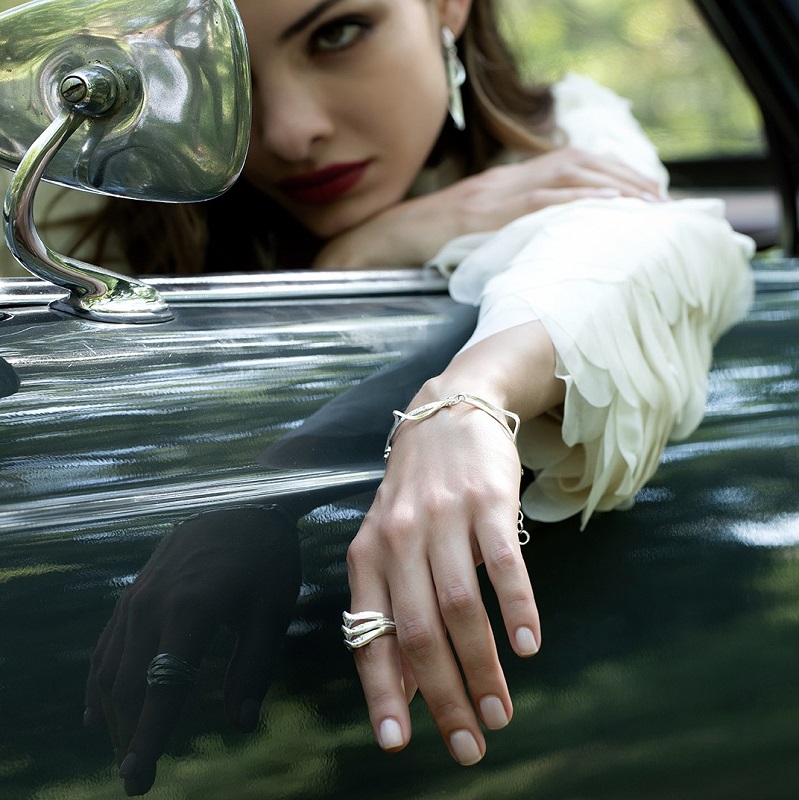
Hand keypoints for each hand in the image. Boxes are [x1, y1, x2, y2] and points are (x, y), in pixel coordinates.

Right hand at [85, 505, 300, 795]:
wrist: (245, 499)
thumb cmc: (267, 556)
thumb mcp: (271, 610)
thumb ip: (253, 667)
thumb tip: (241, 722)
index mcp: (189, 611)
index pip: (161, 688)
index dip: (149, 736)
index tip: (138, 778)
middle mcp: (152, 604)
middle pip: (128, 684)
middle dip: (128, 735)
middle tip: (135, 778)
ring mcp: (138, 594)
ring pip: (110, 666)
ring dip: (112, 712)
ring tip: (122, 749)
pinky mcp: (135, 588)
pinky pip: (108, 640)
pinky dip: (101, 678)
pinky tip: (98, 707)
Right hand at [313, 147, 663, 268]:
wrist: (371, 247)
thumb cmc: (417, 252)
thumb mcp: (469, 240)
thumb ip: (503, 241)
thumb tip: (539, 261)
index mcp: (498, 187)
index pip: (563, 167)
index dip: (606, 176)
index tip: (640, 196)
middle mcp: (499, 184)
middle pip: (574, 165)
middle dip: (621, 179)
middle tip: (657, 202)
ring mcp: (490, 198)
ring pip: (563, 178)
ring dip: (610, 189)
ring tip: (645, 207)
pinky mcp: (479, 217)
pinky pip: (537, 205)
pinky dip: (576, 206)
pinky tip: (605, 213)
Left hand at [345, 322, 562, 763]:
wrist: (448, 411)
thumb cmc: (415, 490)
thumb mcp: (388, 540)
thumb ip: (392, 604)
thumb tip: (403, 684)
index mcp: (367, 555)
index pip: (368, 635)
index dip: (381, 693)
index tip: (398, 744)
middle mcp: (399, 539)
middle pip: (420, 633)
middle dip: (444, 698)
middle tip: (470, 745)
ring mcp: (443, 517)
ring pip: (460, 607)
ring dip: (482, 667)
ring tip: (501, 711)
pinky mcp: (486, 500)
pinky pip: (502, 562)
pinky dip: (516, 606)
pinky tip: (528, 645)